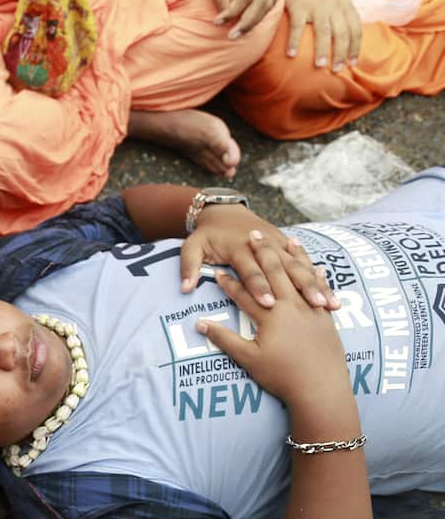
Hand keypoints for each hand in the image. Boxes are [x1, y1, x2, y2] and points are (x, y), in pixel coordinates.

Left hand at [182, 204, 337, 308]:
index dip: (258, 287)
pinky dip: (321, 281)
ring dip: (317, 286)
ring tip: (330, 305)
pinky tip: (333, 298)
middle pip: (285, 270)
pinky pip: (307, 266)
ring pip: (301, 268)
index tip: (267, 304)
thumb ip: (188, 266)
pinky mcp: (288, 246)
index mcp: (240, 249)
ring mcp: (279, 244)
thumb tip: (185, 288)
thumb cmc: (206, 235)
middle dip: (300, 288)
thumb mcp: (191, 247)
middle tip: (313, 306)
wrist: (223, 211)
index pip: (251, 271)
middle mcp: (264, 246)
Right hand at [195, 239, 348, 407]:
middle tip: (252, 234)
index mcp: (270, 315)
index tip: (217, 271)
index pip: (245, 293)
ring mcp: (310, 309)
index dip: (229, 283)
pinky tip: (316, 267)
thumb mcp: (248, 359)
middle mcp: (291, 306)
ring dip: (291, 256)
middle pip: (273, 273)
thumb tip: (200, 324)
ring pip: (299, 275)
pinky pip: (319, 289)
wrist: (322, 389)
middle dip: (261, 253)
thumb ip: (224, 339)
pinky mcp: (325, 318)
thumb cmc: (282, 376)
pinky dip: (315, 276)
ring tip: (285, 239)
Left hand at [205, 0, 280, 38]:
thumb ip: (222, 1)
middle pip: (260, 2)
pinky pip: (271, 1)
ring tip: (238, 33)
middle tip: (231, 36)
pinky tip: (249, 24)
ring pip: (268, 4)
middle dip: (245, 22)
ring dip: (254, 21)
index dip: (231, 12)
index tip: (217, 22)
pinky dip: (261, 14)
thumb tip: (228, 23)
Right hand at [280, 0, 361, 70]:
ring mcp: (316, 6)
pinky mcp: (298, 5)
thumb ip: (343, 10)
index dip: (355, 46)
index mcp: (344, 3)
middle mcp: (333, 6)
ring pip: (324, 31)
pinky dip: (295, 41)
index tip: (353, 62)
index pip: (355, 28)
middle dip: (341, 53)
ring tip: (320, 66)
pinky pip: (298, 27)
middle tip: (337, 70)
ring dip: (322, 50)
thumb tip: (348, 31)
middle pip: (342, 33)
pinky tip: (292, 55)